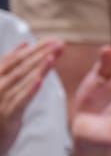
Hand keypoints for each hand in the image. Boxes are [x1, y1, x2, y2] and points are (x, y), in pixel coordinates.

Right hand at [0, 36, 59, 155]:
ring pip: (22, 80)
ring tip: (53, 56)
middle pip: (21, 66)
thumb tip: (24, 44)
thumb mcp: (2, 83)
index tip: (53, 40)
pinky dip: (30, 89)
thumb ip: (9, 64)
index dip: (35, 48)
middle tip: (59, 44)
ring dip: (39, 67)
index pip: (17, 58)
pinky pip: (21, 99)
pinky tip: (41, 80)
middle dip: (41, 53)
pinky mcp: (9, 114)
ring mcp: (2, 99)